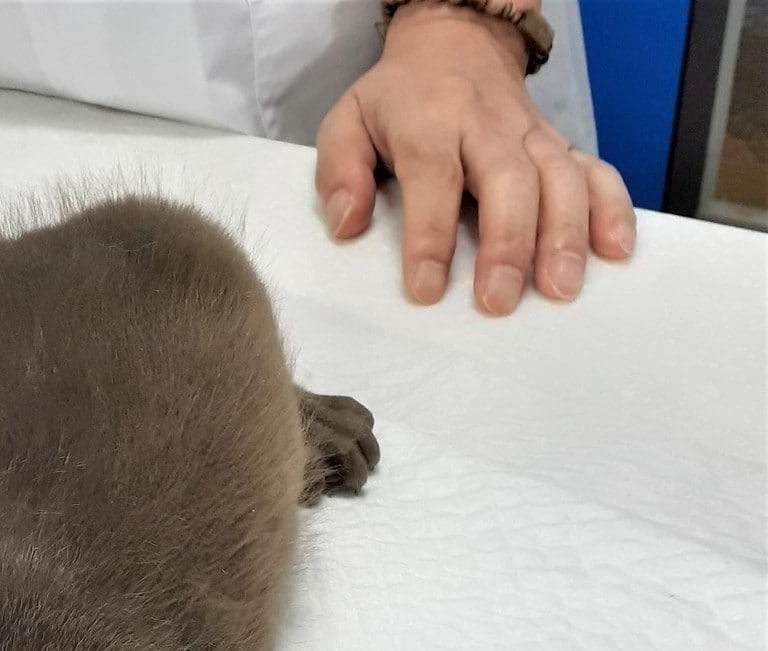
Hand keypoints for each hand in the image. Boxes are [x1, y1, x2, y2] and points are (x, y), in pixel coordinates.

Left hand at [315, 1, 635, 313]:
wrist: (455, 44)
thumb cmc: (398, 99)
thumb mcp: (348, 120)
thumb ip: (340, 171)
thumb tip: (347, 225)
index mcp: (431, 123)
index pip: (434, 180)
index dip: (431, 237)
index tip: (427, 289)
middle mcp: (488, 128)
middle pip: (509, 182)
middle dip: (508, 244)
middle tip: (499, 301)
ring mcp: (531, 136)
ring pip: (560, 179)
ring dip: (565, 235)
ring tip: (561, 289)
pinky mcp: (559, 145)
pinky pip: (595, 172)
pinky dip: (611, 209)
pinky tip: (615, 251)